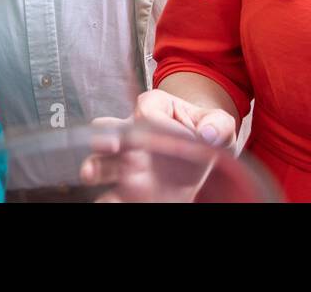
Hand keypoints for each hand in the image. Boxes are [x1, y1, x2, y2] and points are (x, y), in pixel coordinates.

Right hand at [80, 90, 236, 201]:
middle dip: (104, 136)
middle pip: (107, 128)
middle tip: (109, 145)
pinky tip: (112, 201)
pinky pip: (112, 194)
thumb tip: (209, 133)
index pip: (146, 109)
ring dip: (94, 166)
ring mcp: (129, 163)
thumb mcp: (219, 124)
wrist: (203, 159)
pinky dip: (109, 197)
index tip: (164, 134)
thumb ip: (218, 124)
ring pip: (101, 162)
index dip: (151, 120)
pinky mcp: (130, 190)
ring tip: (90, 173)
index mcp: (155, 109)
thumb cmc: (206, 132)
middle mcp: (134, 133)